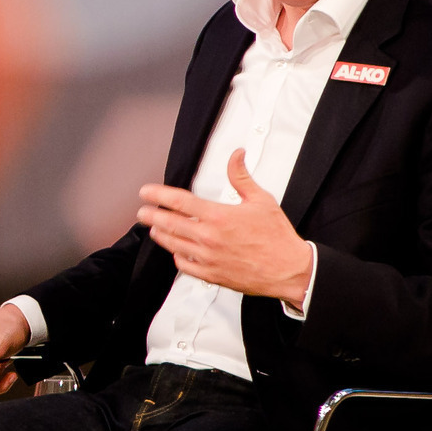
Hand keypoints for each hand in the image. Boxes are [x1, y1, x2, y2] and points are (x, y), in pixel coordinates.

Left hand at [137, 150, 313, 308]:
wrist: (289, 270)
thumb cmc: (277, 237)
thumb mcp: (261, 200)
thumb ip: (241, 177)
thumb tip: (236, 155)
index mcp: (219, 216)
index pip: (179, 202)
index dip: (158, 195)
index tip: (146, 192)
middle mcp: (209, 237)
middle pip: (168, 223)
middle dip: (151, 215)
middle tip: (142, 211)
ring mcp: (207, 258)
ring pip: (172, 244)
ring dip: (160, 234)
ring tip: (154, 228)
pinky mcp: (210, 275)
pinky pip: (184, 265)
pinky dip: (176, 256)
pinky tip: (176, 250)